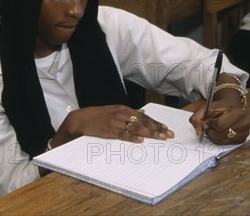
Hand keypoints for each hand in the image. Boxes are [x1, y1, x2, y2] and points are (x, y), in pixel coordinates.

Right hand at [52, 105, 173, 147]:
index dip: (156, 123)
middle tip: (168, 135)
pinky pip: (122, 134)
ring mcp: (114, 122)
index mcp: (123, 108)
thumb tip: (142, 112)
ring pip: (135, 128)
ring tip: (160, 137)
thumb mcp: (114, 110)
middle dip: (157, 129)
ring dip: (149, 133)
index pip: (144, 117)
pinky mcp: (108, 130)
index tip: (166, 128)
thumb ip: (129, 112)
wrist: (81, 119)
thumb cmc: (98, 116)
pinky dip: (132, 137)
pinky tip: (140, 140)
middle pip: (142, 122)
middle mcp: (120, 114)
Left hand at [189, 100, 249, 144]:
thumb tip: (198, 133)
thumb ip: (197, 118)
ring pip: (223, 141)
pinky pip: (227, 143)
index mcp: (236, 112)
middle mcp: (244, 123)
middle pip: (220, 135)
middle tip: (210, 125)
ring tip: (215, 128)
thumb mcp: (205, 108)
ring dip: (214, 136)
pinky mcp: (243, 139)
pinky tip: (221, 131)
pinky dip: (220, 139)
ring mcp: (245, 132)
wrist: (231, 105)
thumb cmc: (219, 107)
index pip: (219, 125)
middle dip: (211, 131)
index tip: (209, 120)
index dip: (210, 124)